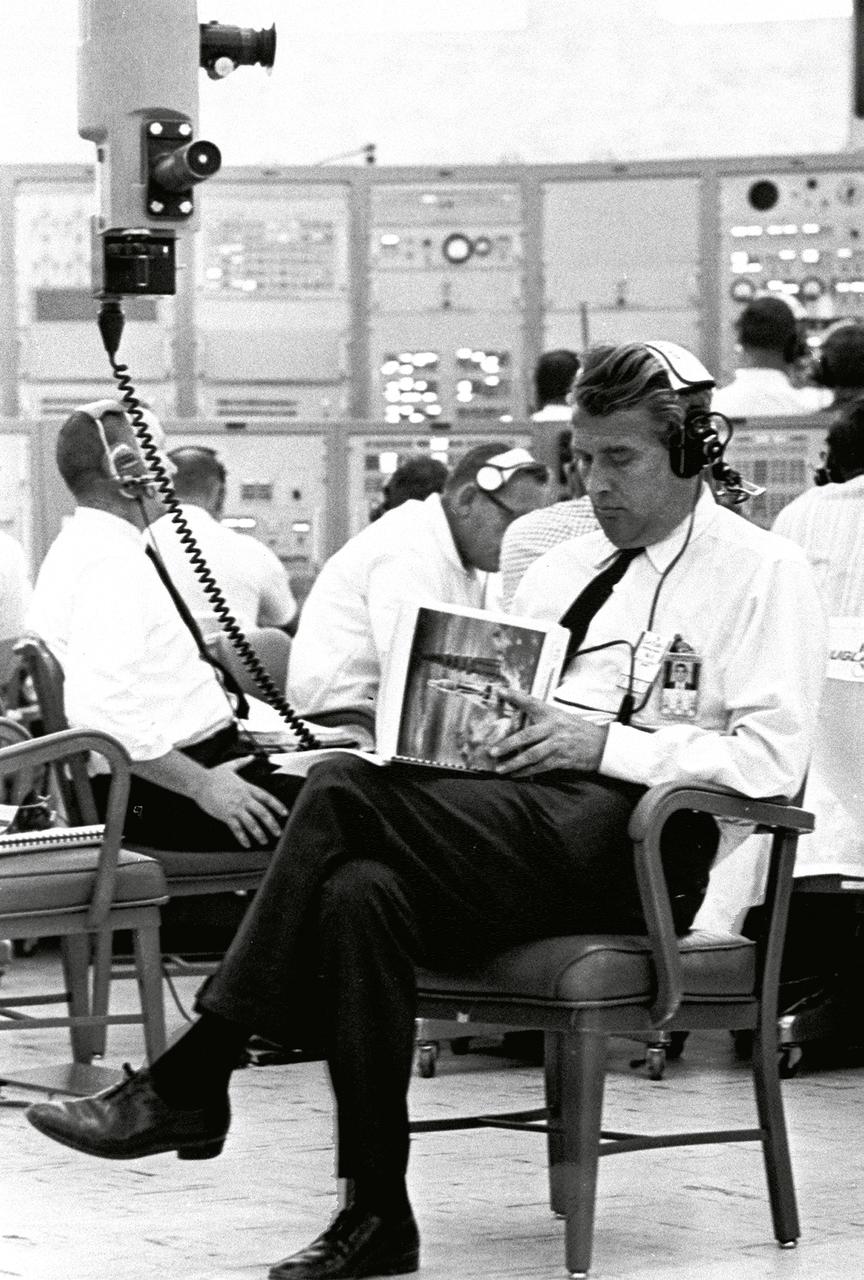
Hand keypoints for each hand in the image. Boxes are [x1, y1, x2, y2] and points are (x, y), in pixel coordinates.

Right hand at [195, 757, 287, 847]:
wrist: (199, 782)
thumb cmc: (214, 774)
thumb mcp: (230, 766)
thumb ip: (242, 762)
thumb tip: (252, 756)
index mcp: (247, 788)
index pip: (267, 797)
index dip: (277, 805)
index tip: (285, 813)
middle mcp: (244, 798)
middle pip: (262, 812)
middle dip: (272, 824)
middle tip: (278, 833)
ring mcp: (235, 807)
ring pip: (251, 823)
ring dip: (259, 833)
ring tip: (264, 841)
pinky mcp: (225, 815)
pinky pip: (236, 829)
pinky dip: (242, 837)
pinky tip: (247, 844)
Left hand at [487, 689, 608, 776]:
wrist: (600, 744)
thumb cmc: (576, 729)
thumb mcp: (560, 717)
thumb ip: (541, 717)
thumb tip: (518, 719)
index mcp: (552, 714)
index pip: (531, 702)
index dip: (516, 696)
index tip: (500, 691)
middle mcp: (553, 728)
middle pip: (526, 736)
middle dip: (507, 744)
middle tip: (492, 751)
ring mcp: (557, 745)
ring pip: (531, 755)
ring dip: (514, 763)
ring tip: (500, 768)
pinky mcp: (561, 759)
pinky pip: (540, 767)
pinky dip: (526, 772)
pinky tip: (515, 775)